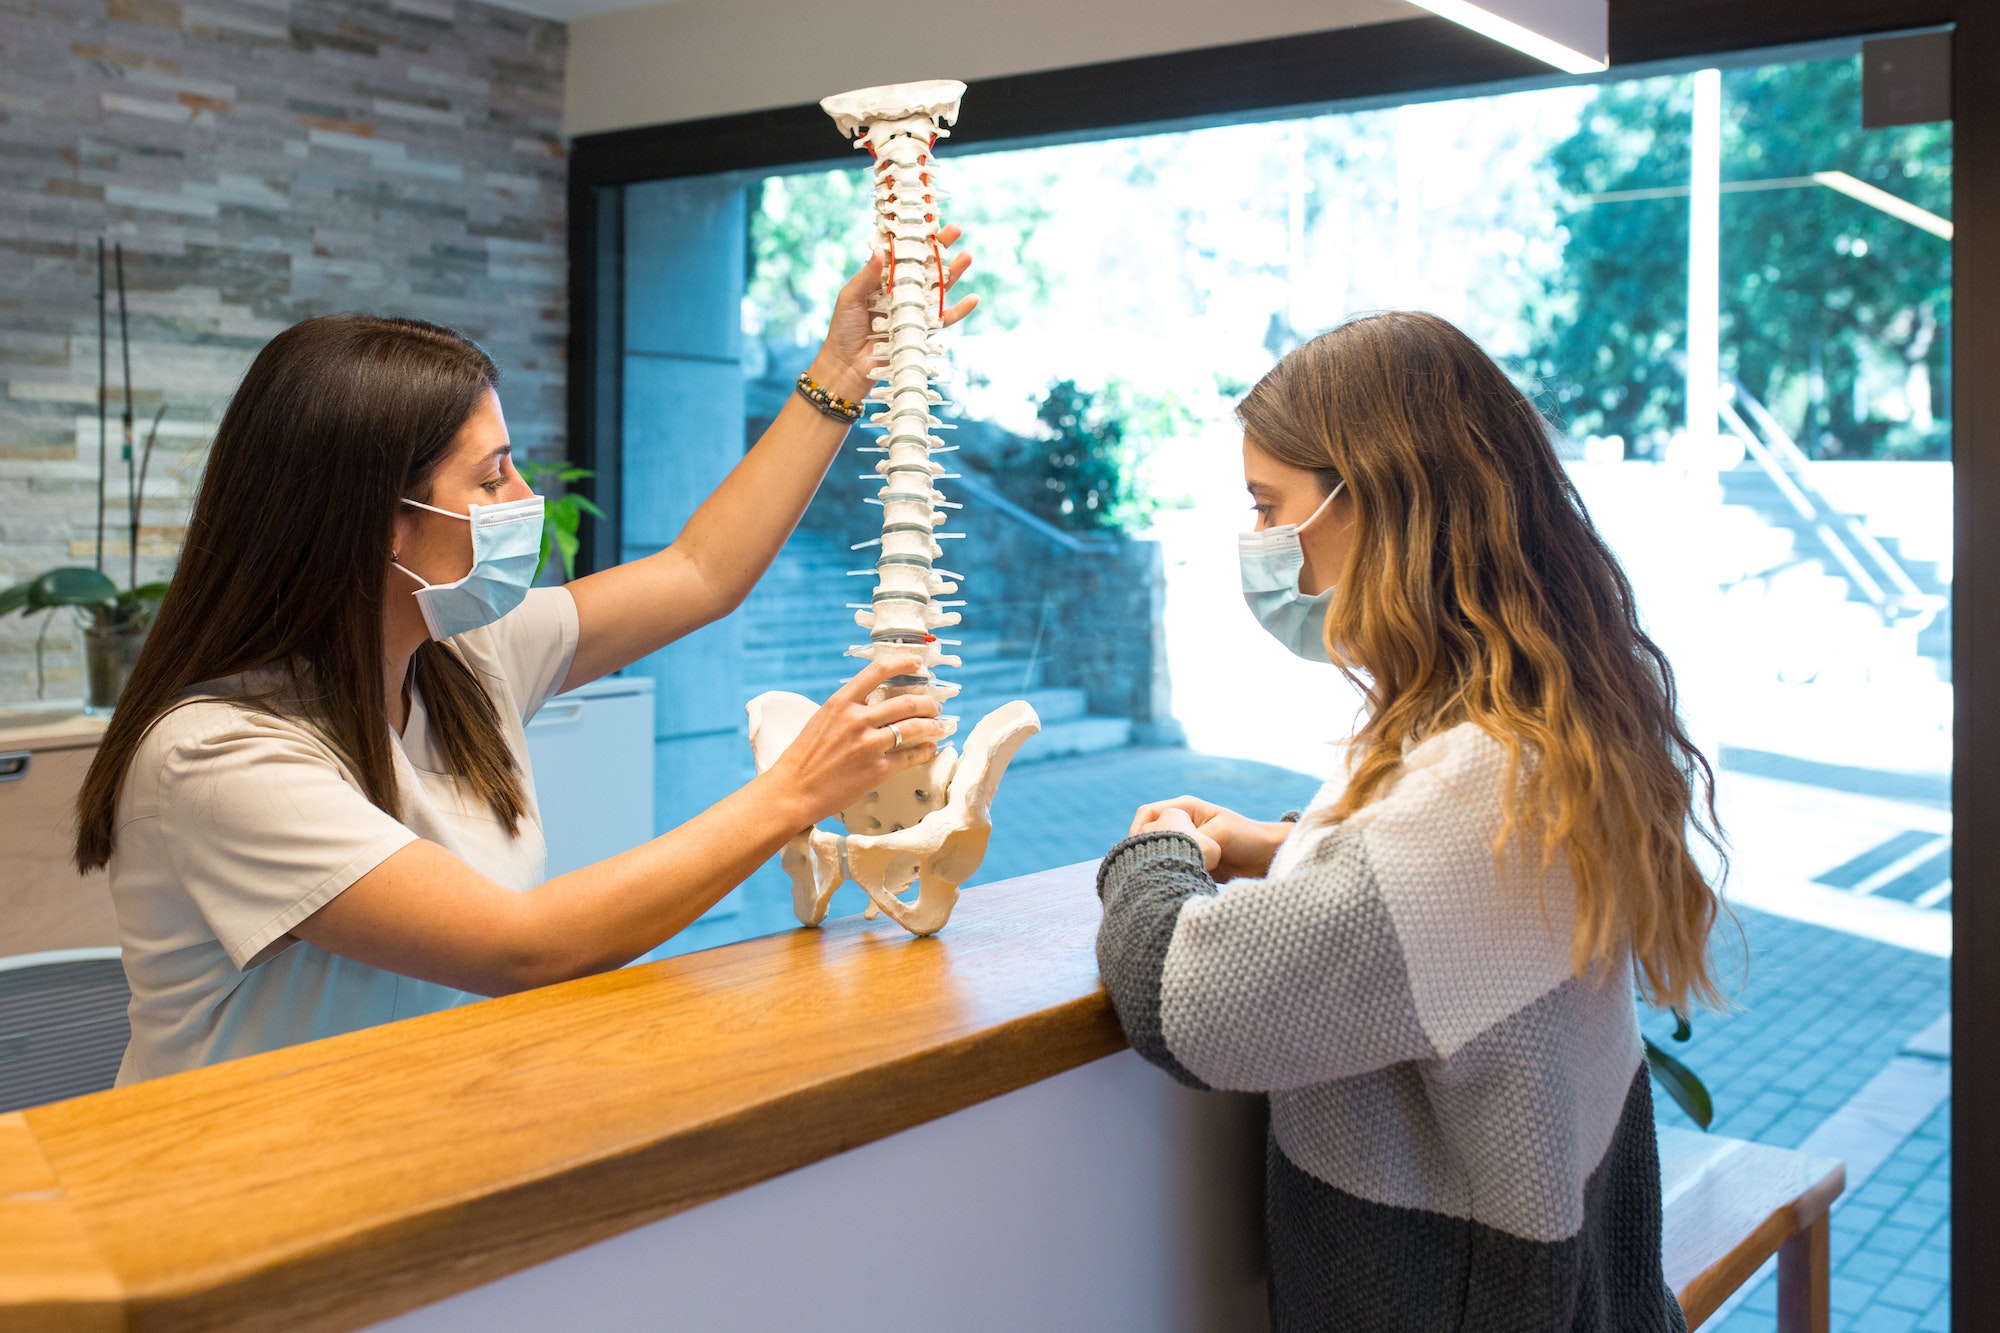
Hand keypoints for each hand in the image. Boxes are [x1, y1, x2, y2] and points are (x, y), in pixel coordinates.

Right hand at [763, 656, 952, 826]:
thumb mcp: (823, 720)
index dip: (902, 662)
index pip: (878, 671)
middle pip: (906, 702)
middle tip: (935, 706)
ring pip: (913, 727)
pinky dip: (925, 751)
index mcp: (841, 702)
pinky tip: (930, 749)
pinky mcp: (877, 770)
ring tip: (941, 726)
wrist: (793, 791)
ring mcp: (868, 744)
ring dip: (933, 726)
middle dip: (927, 703)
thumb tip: (876, 703)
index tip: (917, 663)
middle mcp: (857, 719)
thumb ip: (849, 709)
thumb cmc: (805, 757)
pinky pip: (910, 756)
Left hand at [812, 223, 976, 401]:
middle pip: (926, 266)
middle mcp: (902, 291)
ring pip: (939, 288)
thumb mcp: (851, 297)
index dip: (917, 238)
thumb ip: (867, 275)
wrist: (847, 366)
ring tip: (967, 256)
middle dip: (942, 248)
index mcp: (884, 279)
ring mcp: (913, 310)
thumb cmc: (844, 329)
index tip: (929, 221)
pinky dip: (960, 310)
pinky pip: (944, 319)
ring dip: (954, 273)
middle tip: (956, 230)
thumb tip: (880, 251)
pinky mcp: (921, 330)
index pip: (904, 253)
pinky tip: (974, 298)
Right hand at [1132, 796, 1289, 881]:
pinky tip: (1167, 883)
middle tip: (1143, 866)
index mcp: (1185, 808)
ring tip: (1156, 876)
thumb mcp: (1219, 833)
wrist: (1267, 858)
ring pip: (1157, 852)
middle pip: (1147, 834)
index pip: (1147, 814)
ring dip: (1155, 863)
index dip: (1138, 830)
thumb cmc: (1247, 838)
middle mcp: (1181, 824)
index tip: (1139, 848)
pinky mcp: (1189, 862)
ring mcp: (1184, 844)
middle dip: (1144, 849)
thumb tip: (1172, 851)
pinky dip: (1166, 874)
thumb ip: (1194, 839)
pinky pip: (1169, 866)